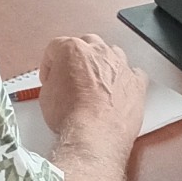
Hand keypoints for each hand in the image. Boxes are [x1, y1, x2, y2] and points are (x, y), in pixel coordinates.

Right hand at [37, 35, 147, 149]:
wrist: (93, 136)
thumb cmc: (70, 117)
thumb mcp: (45, 96)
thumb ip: (53, 81)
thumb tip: (57, 86)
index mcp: (73, 50)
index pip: (57, 47)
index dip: (51, 64)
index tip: (51, 76)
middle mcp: (99, 53)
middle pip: (88, 44)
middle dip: (79, 58)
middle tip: (72, 76)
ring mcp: (120, 66)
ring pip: (113, 54)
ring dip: (104, 65)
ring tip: (96, 85)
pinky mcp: (136, 83)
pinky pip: (134, 74)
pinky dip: (126, 80)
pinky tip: (119, 91)